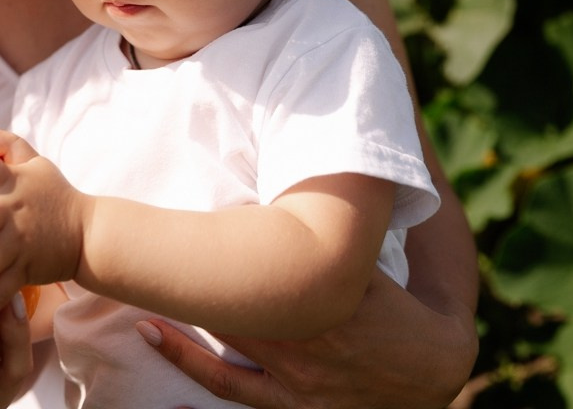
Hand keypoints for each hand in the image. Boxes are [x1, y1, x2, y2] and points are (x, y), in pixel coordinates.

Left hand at [138, 268, 476, 408]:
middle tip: (139, 275)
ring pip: (227, 363)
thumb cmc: (398, 309)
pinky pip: (243, 402)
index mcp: (316, 303)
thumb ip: (336, 238)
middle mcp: (300, 342)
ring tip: (142, 324)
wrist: (433, 369)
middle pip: (231, 317)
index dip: (212, 260)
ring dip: (183, 348)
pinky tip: (175, 405)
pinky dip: (205, 397)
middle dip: (190, 297)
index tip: (175, 241)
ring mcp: (296, 383)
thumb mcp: (368, 268)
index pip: (251, 277)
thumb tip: (309, 185)